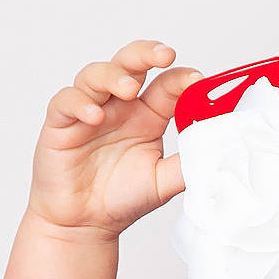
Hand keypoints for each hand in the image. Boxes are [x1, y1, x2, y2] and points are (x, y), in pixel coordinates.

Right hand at [26, 38, 204, 240]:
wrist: (87, 225)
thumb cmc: (122, 199)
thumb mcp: (163, 182)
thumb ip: (187, 164)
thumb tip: (217, 149)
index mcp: (147, 115)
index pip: (165, 84)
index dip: (181, 78)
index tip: (197, 80)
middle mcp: (119, 107)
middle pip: (130, 63)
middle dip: (146, 54)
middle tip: (165, 55)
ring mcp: (89, 110)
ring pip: (96, 75)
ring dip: (114, 75)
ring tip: (129, 89)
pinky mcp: (61, 123)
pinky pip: (66, 101)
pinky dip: (80, 103)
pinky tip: (94, 116)